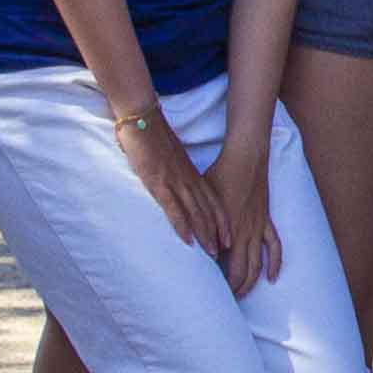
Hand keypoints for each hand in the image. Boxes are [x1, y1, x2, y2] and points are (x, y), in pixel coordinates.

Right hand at [113, 106, 228, 256]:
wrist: (143, 119)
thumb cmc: (153, 137)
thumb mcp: (172, 158)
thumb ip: (177, 172)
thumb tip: (177, 184)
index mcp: (191, 173)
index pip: (213, 200)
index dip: (222, 219)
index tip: (230, 236)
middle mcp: (188, 179)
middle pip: (208, 210)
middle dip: (218, 232)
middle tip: (226, 252)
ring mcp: (175, 182)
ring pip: (196, 213)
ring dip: (205, 234)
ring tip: (212, 252)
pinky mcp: (159, 183)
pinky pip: (174, 208)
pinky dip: (182, 225)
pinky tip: (188, 239)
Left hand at [210, 140, 277, 298]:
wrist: (246, 158)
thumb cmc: (220, 175)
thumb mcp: (202, 198)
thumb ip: (199, 221)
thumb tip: (190, 239)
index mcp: (228, 231)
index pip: (226, 268)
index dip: (220, 284)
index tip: (210, 293)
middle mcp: (245, 234)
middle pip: (243, 272)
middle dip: (234, 289)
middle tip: (224, 300)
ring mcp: (258, 228)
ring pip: (258, 264)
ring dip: (251, 282)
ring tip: (242, 294)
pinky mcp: (266, 221)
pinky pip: (274, 246)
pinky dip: (275, 263)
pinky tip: (272, 277)